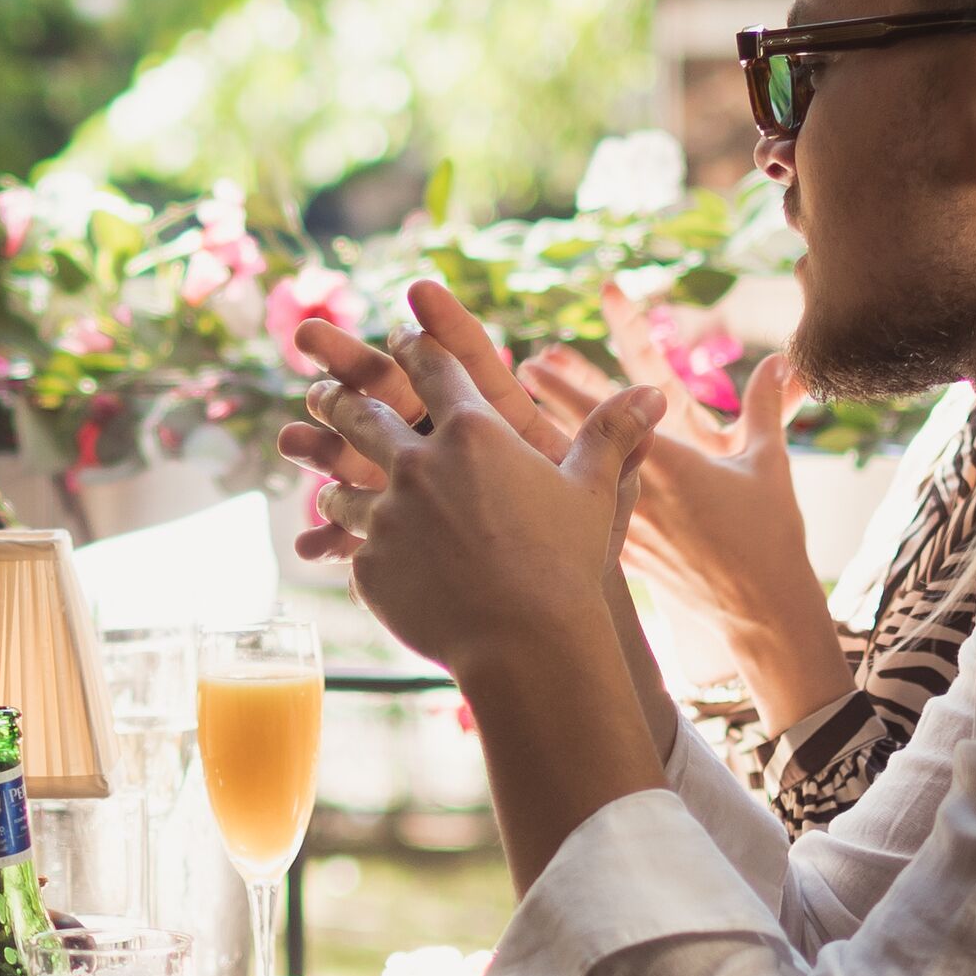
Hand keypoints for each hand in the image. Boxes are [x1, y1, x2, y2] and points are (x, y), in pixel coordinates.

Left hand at [283, 329, 656, 674]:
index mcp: (473, 432)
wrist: (526, 642)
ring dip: (331, 474)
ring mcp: (387, 514)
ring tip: (323, 477)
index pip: (435, 369)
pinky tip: (339, 551)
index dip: (417, 345)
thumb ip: (612, 434)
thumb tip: (653, 391)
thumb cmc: (565, 562)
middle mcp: (418, 462)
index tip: (402, 333)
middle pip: (364, 414)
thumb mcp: (593, 492)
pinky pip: (349, 547)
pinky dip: (344, 546)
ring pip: (341, 482)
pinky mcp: (369, 563)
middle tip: (323, 391)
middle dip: (340, 397)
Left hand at [531, 337, 831, 652]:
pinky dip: (554, 514)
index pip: (601, 418)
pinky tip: (531, 511)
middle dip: (539, 419)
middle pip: (572, 451)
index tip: (532, 365)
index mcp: (665, 465)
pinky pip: (578, 531)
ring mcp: (624, 534)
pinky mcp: (623, 564)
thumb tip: (782, 362)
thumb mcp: (767, 465)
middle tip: (510, 394)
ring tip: (505, 450)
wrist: (762, 614)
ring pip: (568, 495)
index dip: (563, 387)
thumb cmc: (769, 538)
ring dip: (539, 467)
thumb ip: (766, 406)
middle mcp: (634, 498)